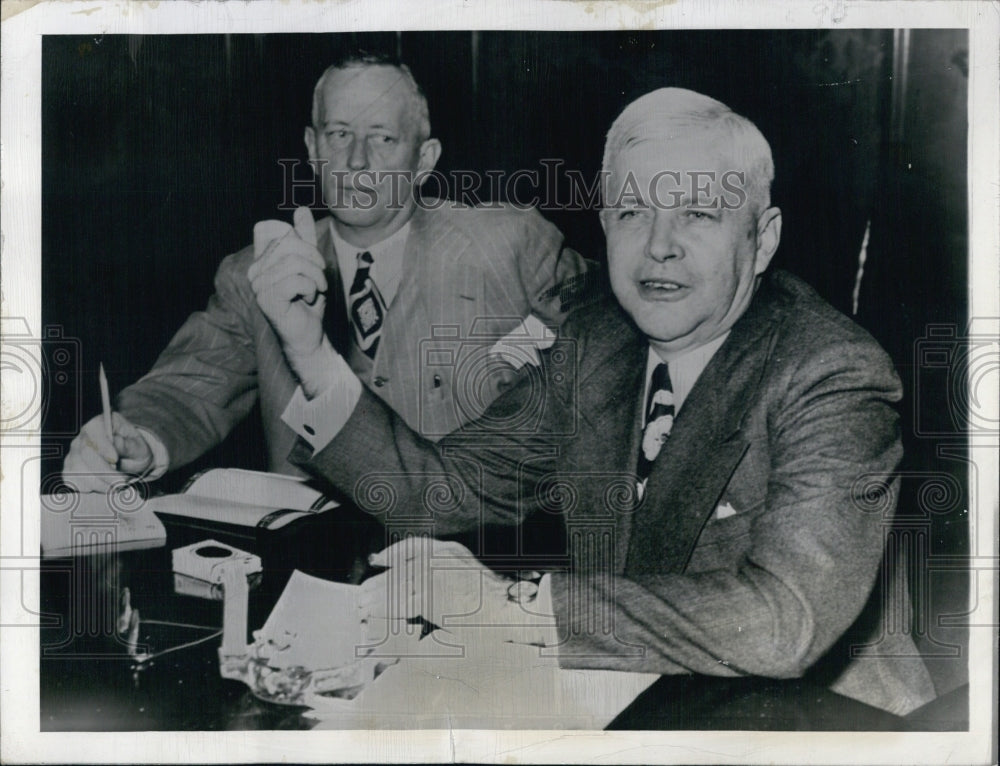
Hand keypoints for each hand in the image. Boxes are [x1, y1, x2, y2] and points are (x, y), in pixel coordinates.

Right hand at [63, 412, 153, 492]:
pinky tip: (104, 485)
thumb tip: (116, 443)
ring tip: (117, 484)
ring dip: (100, 482)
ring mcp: (73, 454)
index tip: (115, 460)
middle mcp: (82, 437)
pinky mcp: (70, 470)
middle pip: (85, 454)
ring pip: (78, 470)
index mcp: (100, 424)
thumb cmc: (135, 452)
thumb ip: (128, 446)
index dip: (102, 446)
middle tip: (122, 481)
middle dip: (104, 471)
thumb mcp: (139, 447)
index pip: (94, 431)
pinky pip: (73, 481)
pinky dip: (90, 487)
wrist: (131, 464)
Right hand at [248, 206, 327, 361]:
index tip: (313, 262)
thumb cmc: (308, 301)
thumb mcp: (310, 264)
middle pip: (289, 245)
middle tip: (320, 278)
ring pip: (295, 263)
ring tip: (316, 289)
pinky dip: (311, 288)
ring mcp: (258, 285)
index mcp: (261, 259)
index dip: (301, 242)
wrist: (310, 334)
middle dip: (314, 260)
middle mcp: (255, 270)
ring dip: (315, 276)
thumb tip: (301, 209)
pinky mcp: (268, 299)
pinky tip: (309, 298)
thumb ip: (305, 238)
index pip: (278, 233)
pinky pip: (296, 280)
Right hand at [360, 538, 556, 646]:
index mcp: (435, 598)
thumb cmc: (481, 638)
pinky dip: (399, 550)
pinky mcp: (452, 550)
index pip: (394, 601)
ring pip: (404, 564)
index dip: (376, 609)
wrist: (514, 615)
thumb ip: (409, 648)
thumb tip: (380, 644)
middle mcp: (439, 572)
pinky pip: (419, 545)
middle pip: (397, 581)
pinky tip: (384, 558)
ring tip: (367, 588)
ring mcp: (446, 557)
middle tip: (359, 604)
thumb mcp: (445, 651)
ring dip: (383, 577)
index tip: (361, 615)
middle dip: (375, 593)